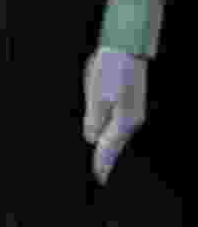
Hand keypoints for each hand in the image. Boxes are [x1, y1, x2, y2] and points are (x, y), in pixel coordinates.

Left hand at [90, 48, 151, 181]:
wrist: (128, 48)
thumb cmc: (110, 68)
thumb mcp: (95, 94)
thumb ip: (94, 119)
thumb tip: (92, 139)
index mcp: (123, 120)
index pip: (109, 148)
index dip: (101, 163)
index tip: (98, 178)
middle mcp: (132, 120)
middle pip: (116, 145)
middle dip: (107, 160)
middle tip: (100, 176)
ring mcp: (135, 112)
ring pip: (120, 136)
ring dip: (111, 148)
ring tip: (103, 162)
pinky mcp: (133, 105)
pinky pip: (122, 127)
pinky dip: (114, 136)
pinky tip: (109, 138)